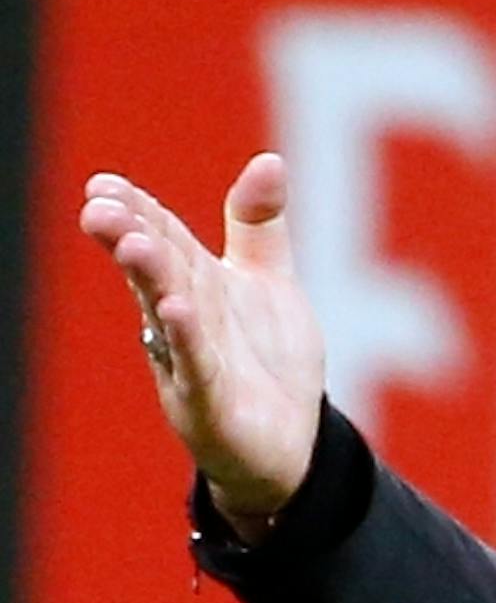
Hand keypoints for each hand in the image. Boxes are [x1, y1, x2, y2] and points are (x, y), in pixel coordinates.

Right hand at [79, 153, 324, 540]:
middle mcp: (185, 321)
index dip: (139, 214)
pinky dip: (188, 341)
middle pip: (159, 274)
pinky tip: (177, 312)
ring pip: (170, 317)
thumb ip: (259, 225)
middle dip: (132, 240)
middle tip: (100, 208)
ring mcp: (195, 365)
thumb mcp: (267, 283)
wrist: (289, 441)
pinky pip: (199, 370)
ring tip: (134, 247)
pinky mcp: (214, 406)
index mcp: (197, 286)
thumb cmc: (266, 359)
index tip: (104, 185)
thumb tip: (269, 160)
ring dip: (151, 281)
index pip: (164, 242)